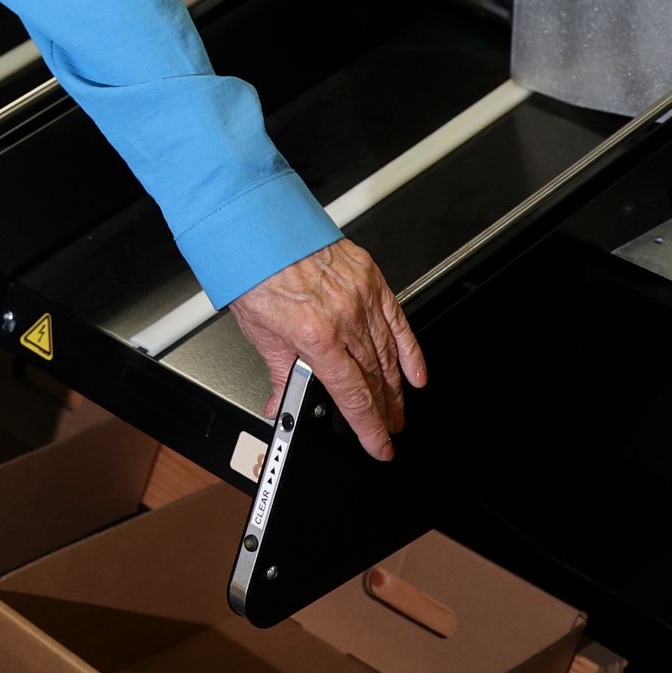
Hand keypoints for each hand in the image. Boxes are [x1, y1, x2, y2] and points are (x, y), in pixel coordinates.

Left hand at [229, 241, 426, 460]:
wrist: (261, 228)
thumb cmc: (255, 273)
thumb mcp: (260, 332)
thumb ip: (279, 372)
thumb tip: (281, 403)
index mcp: (316, 336)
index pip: (353, 395)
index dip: (369, 427)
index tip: (379, 445)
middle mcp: (344, 319)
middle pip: (374, 378)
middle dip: (384, 411)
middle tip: (390, 429)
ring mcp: (361, 299)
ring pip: (388, 354)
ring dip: (396, 387)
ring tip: (398, 408)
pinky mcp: (370, 280)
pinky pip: (398, 321)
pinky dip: (410, 350)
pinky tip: (416, 372)